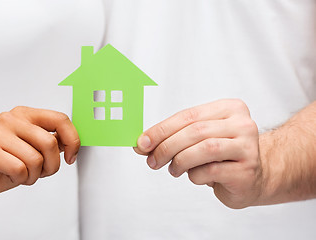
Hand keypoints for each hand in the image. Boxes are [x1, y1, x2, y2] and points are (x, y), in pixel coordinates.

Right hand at [0, 107, 79, 202]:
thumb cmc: (3, 164)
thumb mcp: (33, 150)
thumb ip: (51, 143)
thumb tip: (73, 142)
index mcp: (24, 114)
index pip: (60, 119)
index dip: (72, 140)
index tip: (70, 157)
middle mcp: (10, 118)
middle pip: (49, 143)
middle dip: (51, 166)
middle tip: (39, 172)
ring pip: (35, 159)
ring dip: (33, 175)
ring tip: (20, 174)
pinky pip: (19, 169)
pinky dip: (20, 179)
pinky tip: (8, 176)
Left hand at [134, 99, 261, 208]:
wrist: (253, 178)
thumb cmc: (221, 156)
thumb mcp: (196, 140)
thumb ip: (171, 138)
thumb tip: (141, 144)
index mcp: (229, 108)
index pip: (188, 115)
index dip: (161, 129)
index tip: (142, 143)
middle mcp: (243, 124)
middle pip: (195, 131)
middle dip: (167, 147)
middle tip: (152, 161)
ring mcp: (248, 147)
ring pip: (205, 148)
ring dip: (180, 161)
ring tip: (173, 169)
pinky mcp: (247, 170)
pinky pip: (211, 171)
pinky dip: (195, 175)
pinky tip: (195, 176)